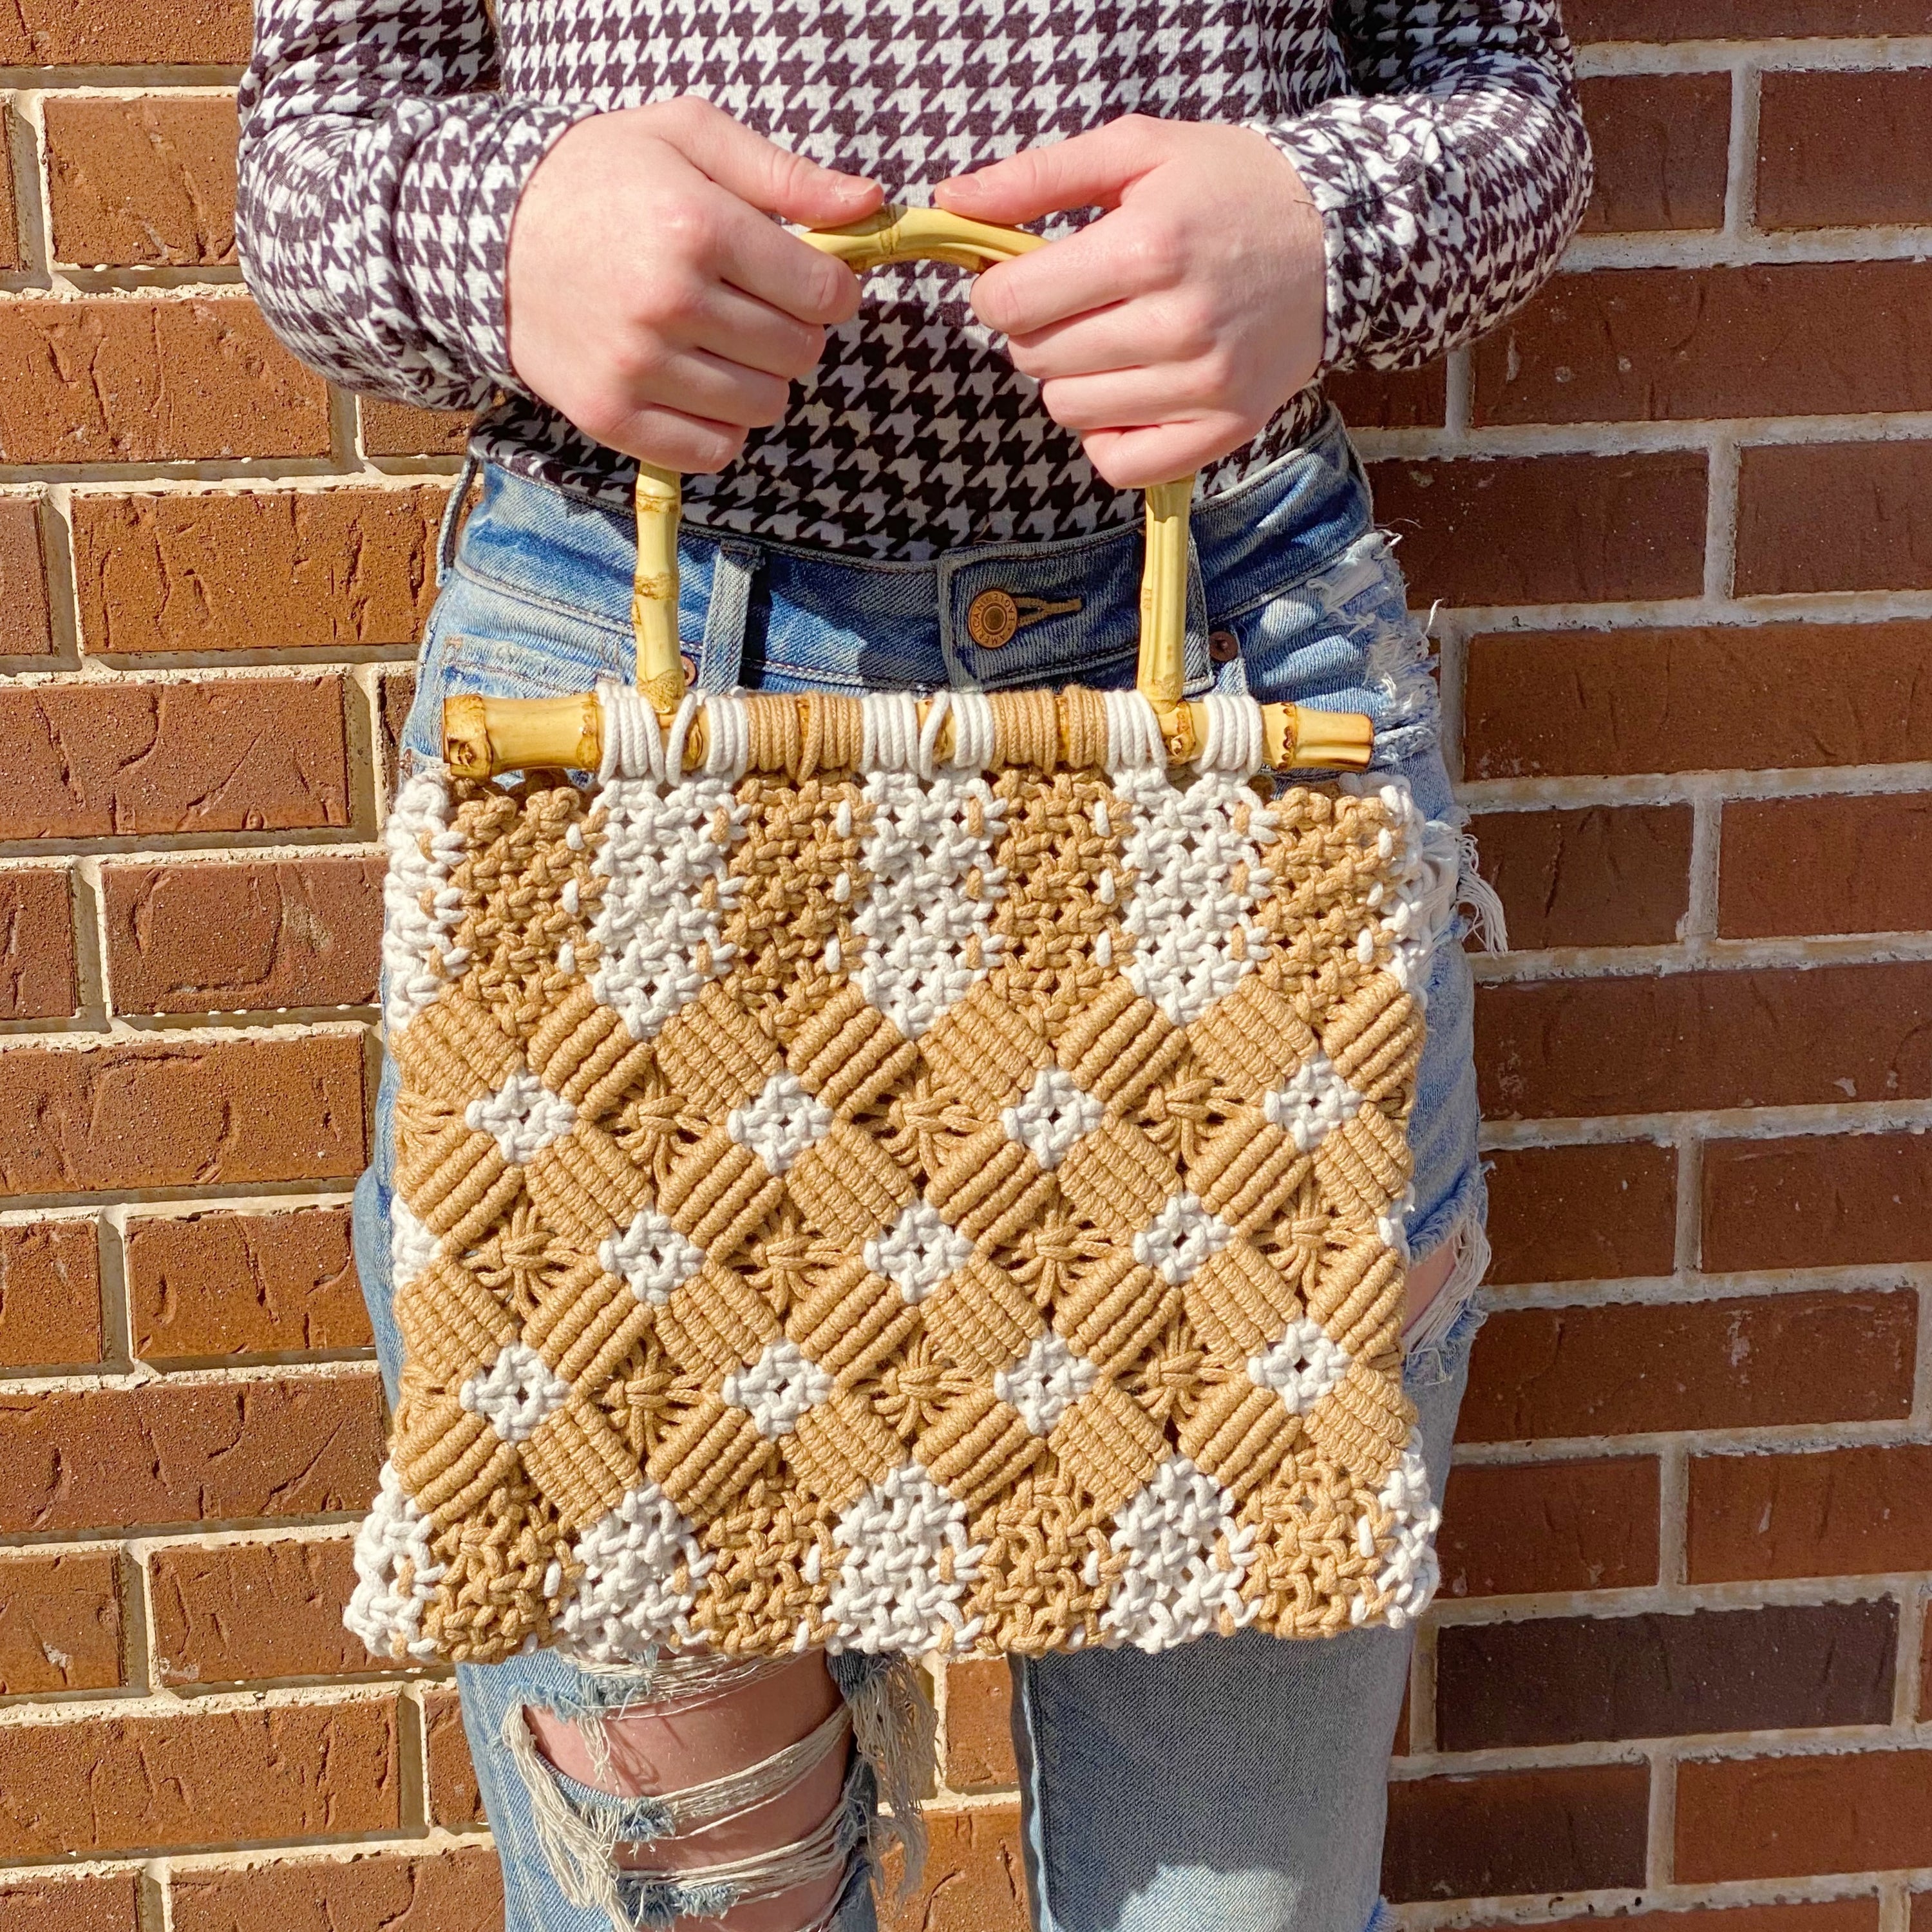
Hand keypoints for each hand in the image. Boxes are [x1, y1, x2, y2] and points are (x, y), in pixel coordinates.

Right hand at [507, 98, 882, 471]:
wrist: (485, 229)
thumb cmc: (599, 176)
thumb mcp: (688, 137)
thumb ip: (784, 172)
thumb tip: (869, 203)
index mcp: (696, 226)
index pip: (823, 294)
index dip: (830, 290)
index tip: (807, 280)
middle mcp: (668, 303)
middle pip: (798, 353)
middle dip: (790, 330)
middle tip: (750, 304)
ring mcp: (637, 368)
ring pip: (765, 406)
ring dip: (758, 379)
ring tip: (719, 341)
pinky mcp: (612, 416)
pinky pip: (715, 451)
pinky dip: (721, 427)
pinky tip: (697, 385)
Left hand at [934, 116, 1324, 487]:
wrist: (1341, 232)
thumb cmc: (1229, 185)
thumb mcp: (1136, 151)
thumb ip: (1036, 177)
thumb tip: (950, 202)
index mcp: (1146, 249)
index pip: (1014, 304)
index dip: (997, 292)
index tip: (1018, 280)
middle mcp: (1175, 325)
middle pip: (1036, 361)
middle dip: (1036, 332)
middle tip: (1075, 305)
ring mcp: (1203, 385)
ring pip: (1070, 412)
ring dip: (1070, 381)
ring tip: (1108, 341)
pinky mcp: (1223, 428)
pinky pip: (1121, 465)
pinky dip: (1108, 437)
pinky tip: (1126, 395)